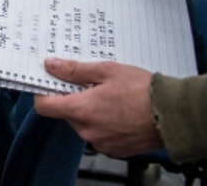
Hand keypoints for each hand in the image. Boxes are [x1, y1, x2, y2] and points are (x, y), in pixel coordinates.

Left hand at [34, 58, 162, 157]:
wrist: (173, 114)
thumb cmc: (143, 91)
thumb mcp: (106, 71)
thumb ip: (75, 70)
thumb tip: (51, 66)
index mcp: (82, 110)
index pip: (44, 106)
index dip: (43, 93)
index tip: (49, 83)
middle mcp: (88, 130)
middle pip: (65, 113)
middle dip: (72, 99)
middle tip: (89, 85)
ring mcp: (101, 142)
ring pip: (82, 124)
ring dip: (88, 111)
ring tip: (108, 97)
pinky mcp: (114, 149)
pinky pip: (98, 134)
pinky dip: (102, 123)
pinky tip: (118, 111)